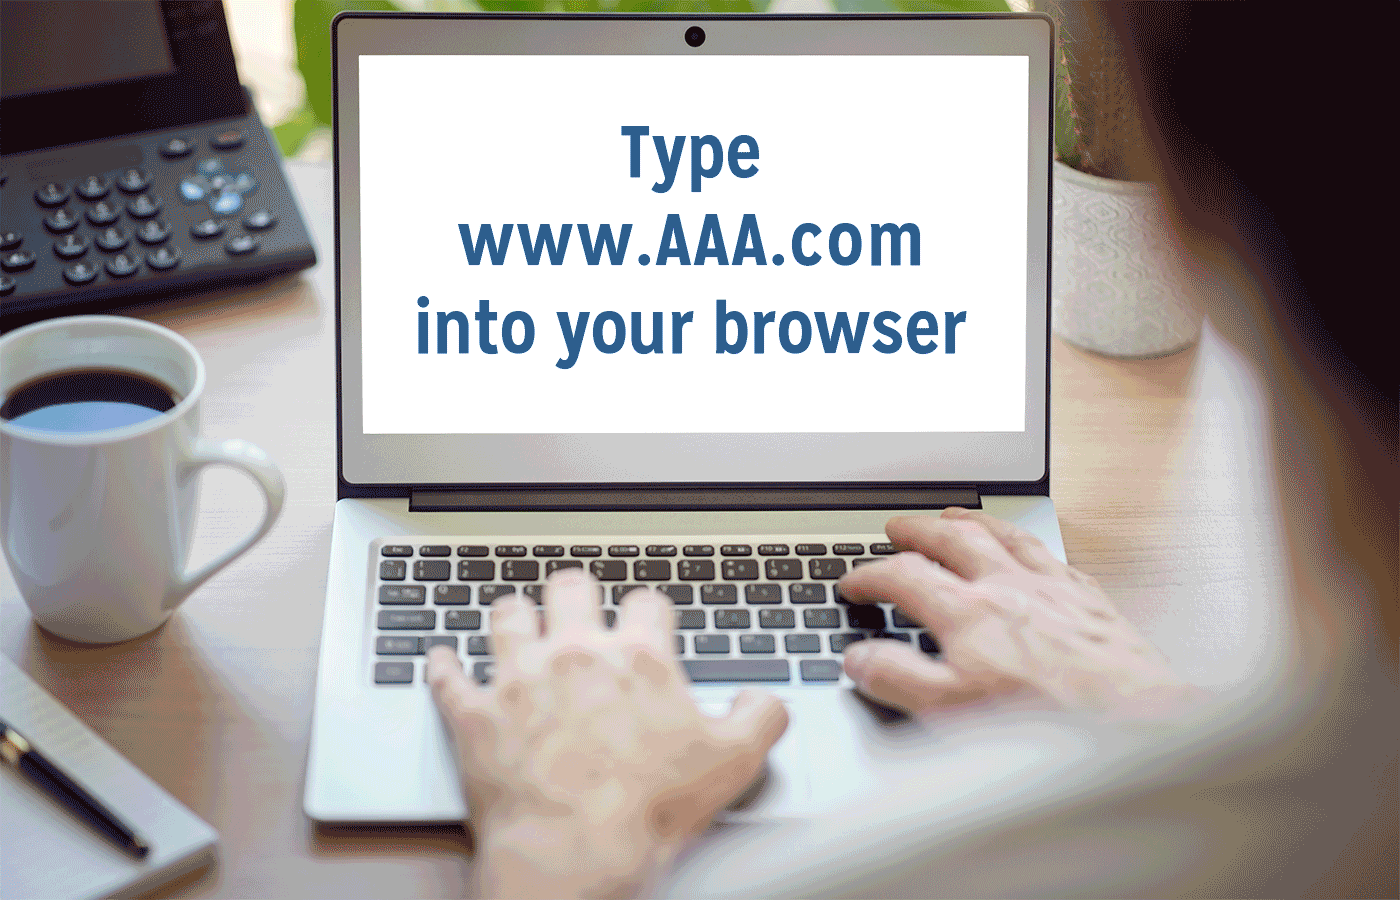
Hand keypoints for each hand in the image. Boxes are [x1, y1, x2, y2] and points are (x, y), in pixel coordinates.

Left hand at [426, 570, 787, 899]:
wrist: (575, 852)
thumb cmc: (647, 809)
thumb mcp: (733, 763)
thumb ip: (759, 718)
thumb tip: (764, 700)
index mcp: (637, 659)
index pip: (646, 603)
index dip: (649, 611)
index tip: (647, 623)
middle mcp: (574, 655)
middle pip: (570, 589)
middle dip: (575, 593)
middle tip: (576, 605)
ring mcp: (519, 681)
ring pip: (507, 616)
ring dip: (513, 616)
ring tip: (517, 619)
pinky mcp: (475, 716)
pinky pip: (447, 676)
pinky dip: (443, 665)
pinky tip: (441, 658)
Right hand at [837, 508, 1196, 717]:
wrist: (1140, 721)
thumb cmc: (1053, 722)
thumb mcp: (954, 713)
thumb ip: (900, 679)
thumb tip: (860, 658)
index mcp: (969, 613)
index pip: (904, 577)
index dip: (869, 575)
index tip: (853, 583)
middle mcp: (1009, 587)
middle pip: (952, 541)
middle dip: (918, 531)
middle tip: (896, 527)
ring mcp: (1053, 588)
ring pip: (1004, 536)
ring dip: (971, 522)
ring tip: (953, 516)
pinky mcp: (1090, 599)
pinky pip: (1051, 555)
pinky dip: (1028, 544)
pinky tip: (1029, 550)